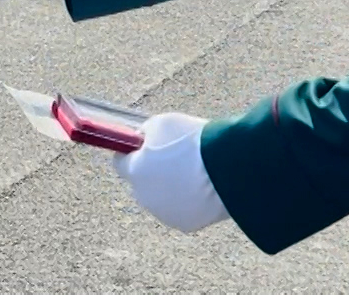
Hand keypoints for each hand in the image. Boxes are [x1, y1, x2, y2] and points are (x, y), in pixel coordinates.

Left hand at [110, 112, 229, 232]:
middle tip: (175, 158)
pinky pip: (182, 209)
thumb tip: (142, 140)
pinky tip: (204, 186)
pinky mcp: (186, 225)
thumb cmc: (194, 141)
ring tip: (195, 171)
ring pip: (162, 198)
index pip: (120, 163)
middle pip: (141, 183)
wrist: (228, 168)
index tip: (144, 147)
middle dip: (152, 172)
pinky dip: (189, 200)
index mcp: (134, 171)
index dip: (132, 153)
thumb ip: (145, 134)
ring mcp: (165, 213)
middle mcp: (144, 197)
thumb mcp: (163, 124)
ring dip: (171, 187)